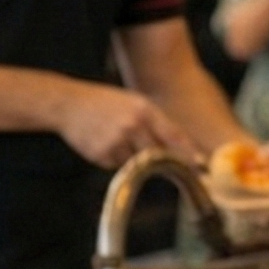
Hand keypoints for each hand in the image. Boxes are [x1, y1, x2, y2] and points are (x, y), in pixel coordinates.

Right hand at [55, 81, 199, 170]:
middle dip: (160, 161)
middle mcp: (132, 126)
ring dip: (132, 158)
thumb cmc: (104, 102)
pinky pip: (117, 165)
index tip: (199, 165)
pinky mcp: (102, 154)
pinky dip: (115, 159)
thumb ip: (154, 122)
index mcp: (144, 110)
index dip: (188, 153)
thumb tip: (177, 146)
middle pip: (157, 155)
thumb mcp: (133, 102)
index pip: (173, 136)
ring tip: (117, 139)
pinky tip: (105, 143)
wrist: (68, 104)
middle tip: (162, 164)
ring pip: (136, 163)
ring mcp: (116, 141)